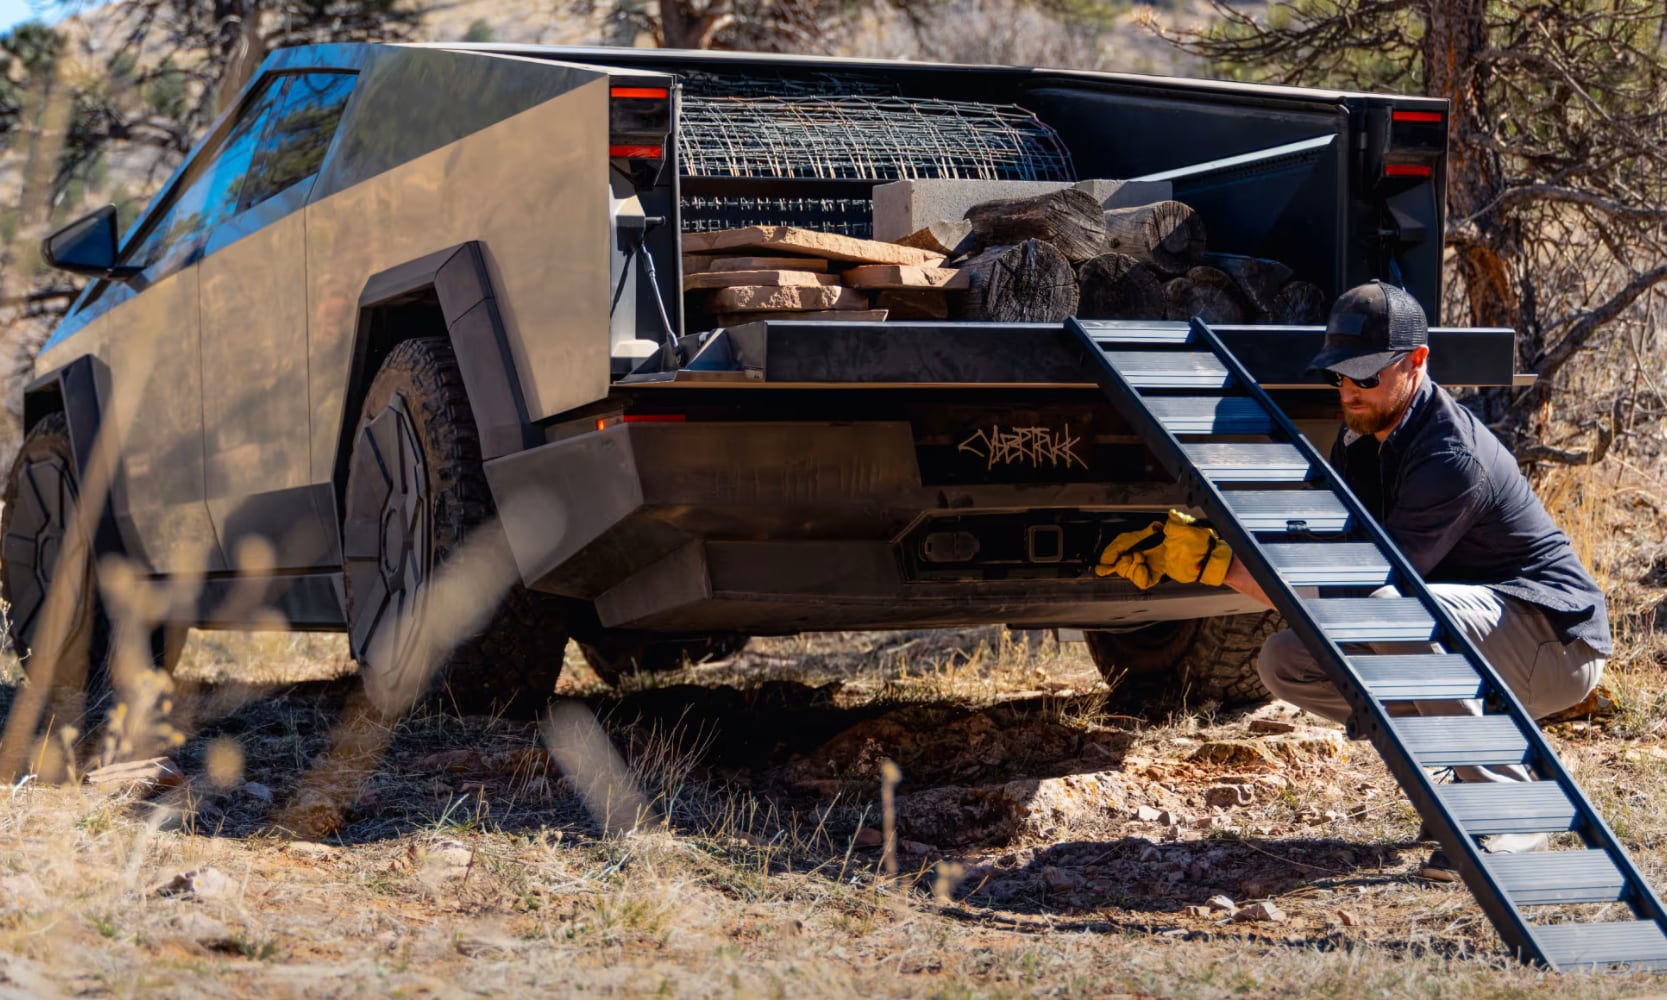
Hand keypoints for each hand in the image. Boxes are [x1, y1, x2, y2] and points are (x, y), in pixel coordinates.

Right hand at [1095, 510, 1232, 587]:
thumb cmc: (1198, 541)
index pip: (1125, 541)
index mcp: (1151, 535)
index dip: (1112, 551)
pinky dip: (1141, 578)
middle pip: (1123, 555)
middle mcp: (1149, 547)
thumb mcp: (1186, 528)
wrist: (1209, 558)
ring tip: (1140, 564)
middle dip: (1117, 562)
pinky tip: (1144, 573)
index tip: (1104, 561)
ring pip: (1130, 568)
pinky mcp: (1159, 571)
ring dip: (1131, 569)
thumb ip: (1177, 522)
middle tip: (1113, 565)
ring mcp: (1153, 560)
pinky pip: (1143, 578)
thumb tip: (1172, 515)